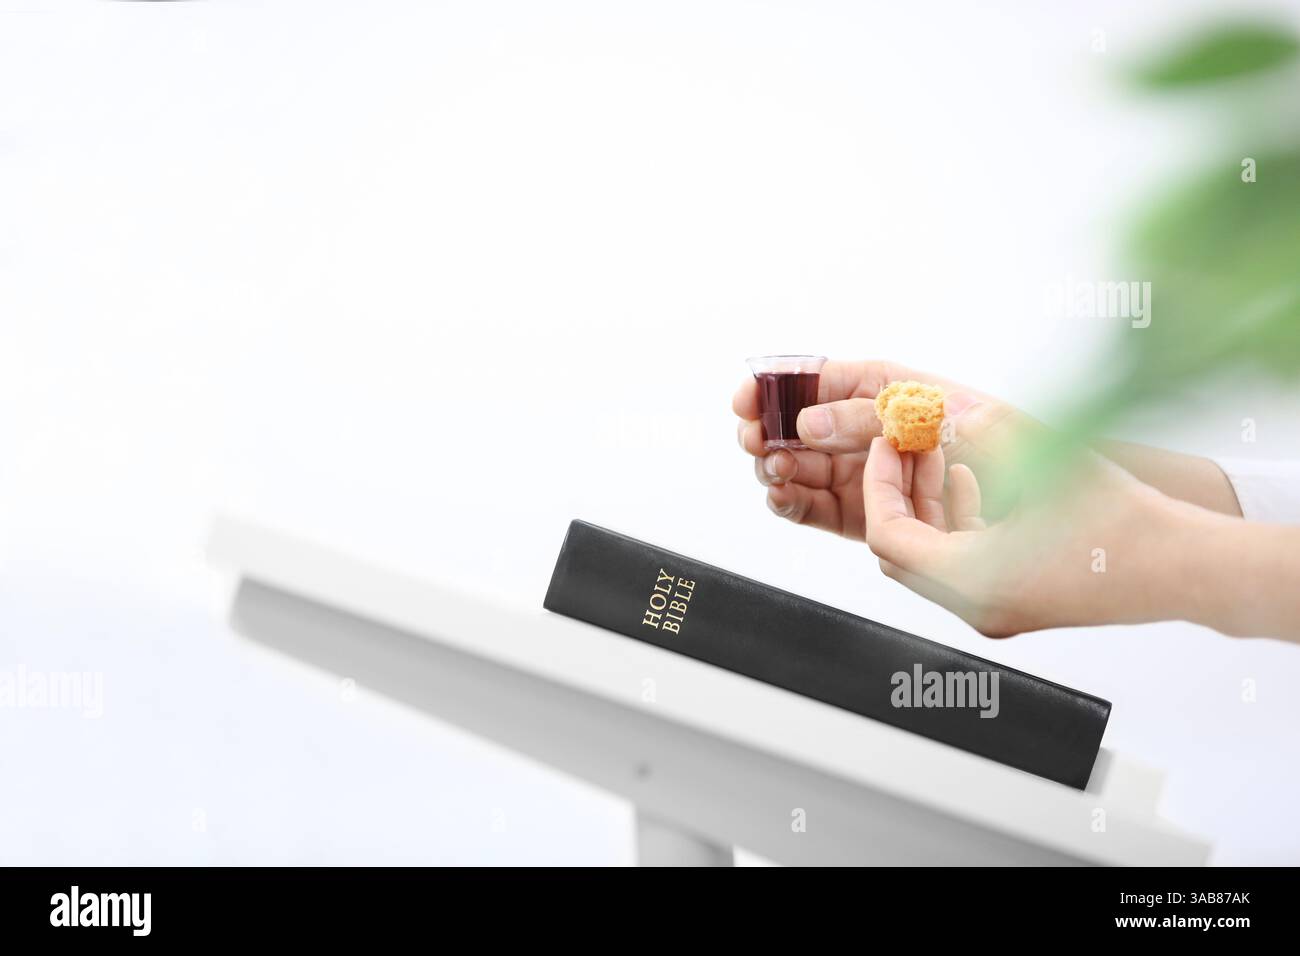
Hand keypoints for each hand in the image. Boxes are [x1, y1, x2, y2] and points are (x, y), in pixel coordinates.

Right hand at [732, 360, 1002, 539]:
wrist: (1052, 499)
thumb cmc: (1008, 440)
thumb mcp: (937, 414)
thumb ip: (868, 417)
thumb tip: (806, 425)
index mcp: (883, 386)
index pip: (815, 378)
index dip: (775, 386)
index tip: (746, 397)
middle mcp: (866, 428)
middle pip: (796, 425)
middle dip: (765, 430)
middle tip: (753, 439)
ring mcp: (863, 472)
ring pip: (799, 467)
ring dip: (775, 467)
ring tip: (772, 470)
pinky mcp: (864, 513)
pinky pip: (815, 508)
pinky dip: (792, 504)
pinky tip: (782, 497)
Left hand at [864, 436, 1186, 636]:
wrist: (1184, 569)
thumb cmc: (1123, 521)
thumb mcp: (1046, 460)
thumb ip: (986, 427)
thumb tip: (940, 402)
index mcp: (971, 581)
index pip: (888, 536)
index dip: (879, 485)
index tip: (888, 445)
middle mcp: (975, 606)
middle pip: (902, 551)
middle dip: (898, 493)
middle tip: (906, 445)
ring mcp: (996, 611)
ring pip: (930, 558)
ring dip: (927, 504)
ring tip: (940, 452)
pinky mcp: (1017, 603)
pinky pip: (963, 565)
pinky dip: (957, 523)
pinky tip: (975, 480)